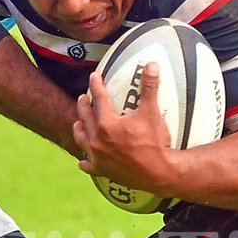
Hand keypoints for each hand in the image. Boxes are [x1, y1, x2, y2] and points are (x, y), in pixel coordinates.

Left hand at [74, 62, 174, 191]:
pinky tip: (83, 161)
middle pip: (86, 118)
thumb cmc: (155, 143)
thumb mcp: (151, 112)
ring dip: (79, 130)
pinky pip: (88, 165)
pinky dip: (85, 162)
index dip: (96, 85)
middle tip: (83, 97)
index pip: (99, 99)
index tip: (94, 77)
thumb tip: (151, 64)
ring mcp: (98, 157)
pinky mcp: (102, 171)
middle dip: (84, 105)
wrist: (159, 173)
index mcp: (107, 124)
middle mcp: (97, 140)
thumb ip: (149, 88)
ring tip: (79, 124)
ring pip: (82, 140)